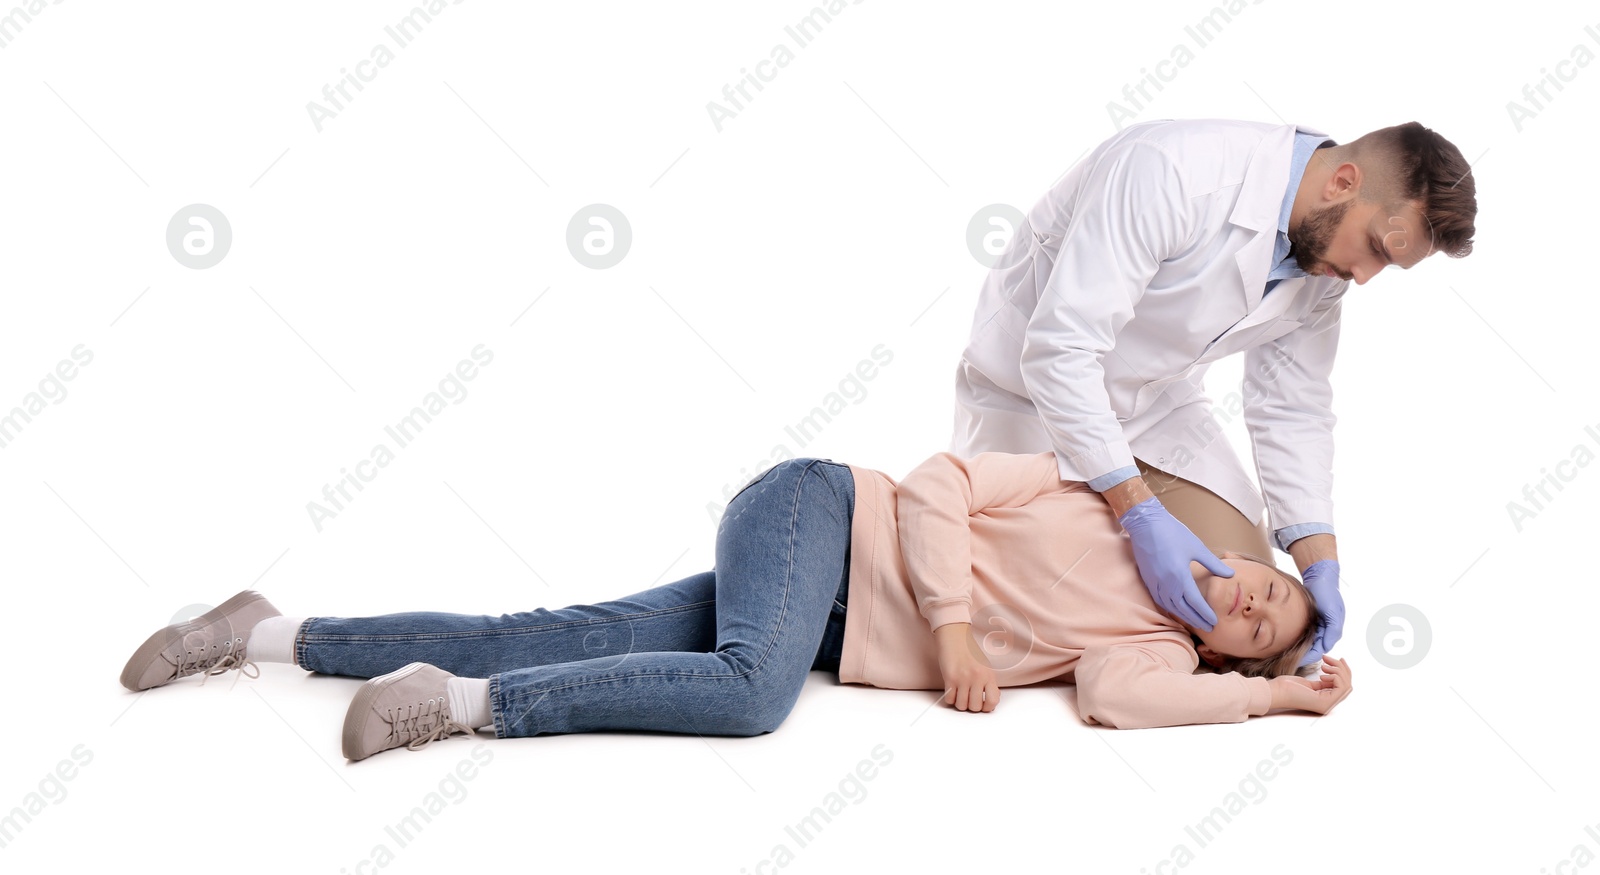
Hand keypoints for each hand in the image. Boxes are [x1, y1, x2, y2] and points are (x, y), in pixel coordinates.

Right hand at [934, 623, 999, 711]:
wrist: (955, 636)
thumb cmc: (969, 650)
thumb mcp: (985, 666)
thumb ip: (989, 683)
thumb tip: (993, 698)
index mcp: (989, 675)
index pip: (993, 701)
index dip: (987, 708)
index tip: (983, 706)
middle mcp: (977, 677)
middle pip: (975, 707)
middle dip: (971, 706)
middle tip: (969, 700)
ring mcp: (963, 678)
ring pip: (961, 706)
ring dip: (960, 703)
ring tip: (960, 695)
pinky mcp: (950, 678)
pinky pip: (949, 699)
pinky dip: (950, 698)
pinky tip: (952, 690)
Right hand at [1118, 497, 1230, 630]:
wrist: (1145, 523)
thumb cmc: (1173, 532)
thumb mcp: (1197, 547)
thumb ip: (1213, 564)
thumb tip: (1230, 575)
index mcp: (1179, 576)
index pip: (1195, 602)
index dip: (1205, 613)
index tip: (1214, 622)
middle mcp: (1166, 583)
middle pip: (1182, 609)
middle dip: (1196, 619)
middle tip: (1208, 628)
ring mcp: (1155, 582)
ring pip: (1170, 606)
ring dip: (1183, 616)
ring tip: (1194, 621)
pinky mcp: (1148, 579)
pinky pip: (1160, 600)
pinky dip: (1170, 608)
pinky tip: (1176, 609)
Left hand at [1268, 656, 1352, 714]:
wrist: (1276, 691)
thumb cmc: (1288, 687)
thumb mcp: (1310, 683)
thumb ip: (1323, 683)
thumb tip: (1334, 673)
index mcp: (1325, 700)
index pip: (1344, 687)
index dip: (1344, 672)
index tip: (1339, 659)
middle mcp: (1328, 705)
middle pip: (1348, 686)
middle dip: (1342, 669)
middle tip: (1328, 659)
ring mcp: (1327, 705)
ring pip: (1347, 686)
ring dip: (1338, 671)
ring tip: (1323, 666)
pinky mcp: (1325, 703)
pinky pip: (1341, 687)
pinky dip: (1335, 676)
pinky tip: (1322, 674)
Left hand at [1298, 559, 1344, 666]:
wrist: (1320, 576)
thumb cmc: (1327, 592)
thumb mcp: (1332, 611)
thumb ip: (1332, 630)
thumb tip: (1326, 647)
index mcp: (1334, 630)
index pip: (1321, 649)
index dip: (1309, 657)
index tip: (1297, 662)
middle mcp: (1328, 629)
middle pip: (1315, 648)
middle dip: (1304, 655)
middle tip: (1288, 661)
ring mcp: (1321, 624)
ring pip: (1310, 642)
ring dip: (1301, 648)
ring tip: (1287, 654)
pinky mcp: (1313, 619)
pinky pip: (1306, 633)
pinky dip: (1299, 639)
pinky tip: (1288, 640)